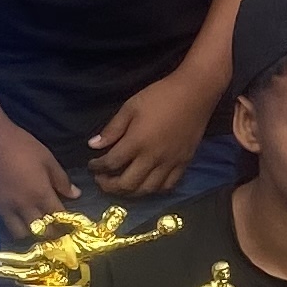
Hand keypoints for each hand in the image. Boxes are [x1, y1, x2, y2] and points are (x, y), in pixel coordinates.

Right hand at [0, 117, 77, 234]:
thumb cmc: (20, 145)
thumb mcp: (46, 158)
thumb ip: (61, 179)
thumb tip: (75, 194)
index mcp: (41, 194)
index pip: (58, 217)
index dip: (66, 223)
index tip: (69, 225)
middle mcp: (24, 206)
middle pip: (41, 231)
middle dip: (50, 232)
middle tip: (53, 228)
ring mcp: (5, 208)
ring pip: (20, 233)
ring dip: (30, 231)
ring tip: (33, 224)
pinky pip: (3, 224)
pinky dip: (12, 224)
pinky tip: (15, 217)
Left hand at [87, 68, 210, 196]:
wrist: (195, 94)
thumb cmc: (160, 96)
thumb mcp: (130, 107)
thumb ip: (112, 129)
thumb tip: (93, 145)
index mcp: (137, 142)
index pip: (111, 163)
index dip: (97, 167)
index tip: (92, 165)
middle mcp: (152, 158)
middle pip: (127, 184)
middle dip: (109, 186)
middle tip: (102, 180)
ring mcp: (170, 163)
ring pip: (147, 190)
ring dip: (130, 192)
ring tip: (121, 186)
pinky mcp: (183, 164)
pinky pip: (167, 186)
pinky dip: (154, 190)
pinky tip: (146, 184)